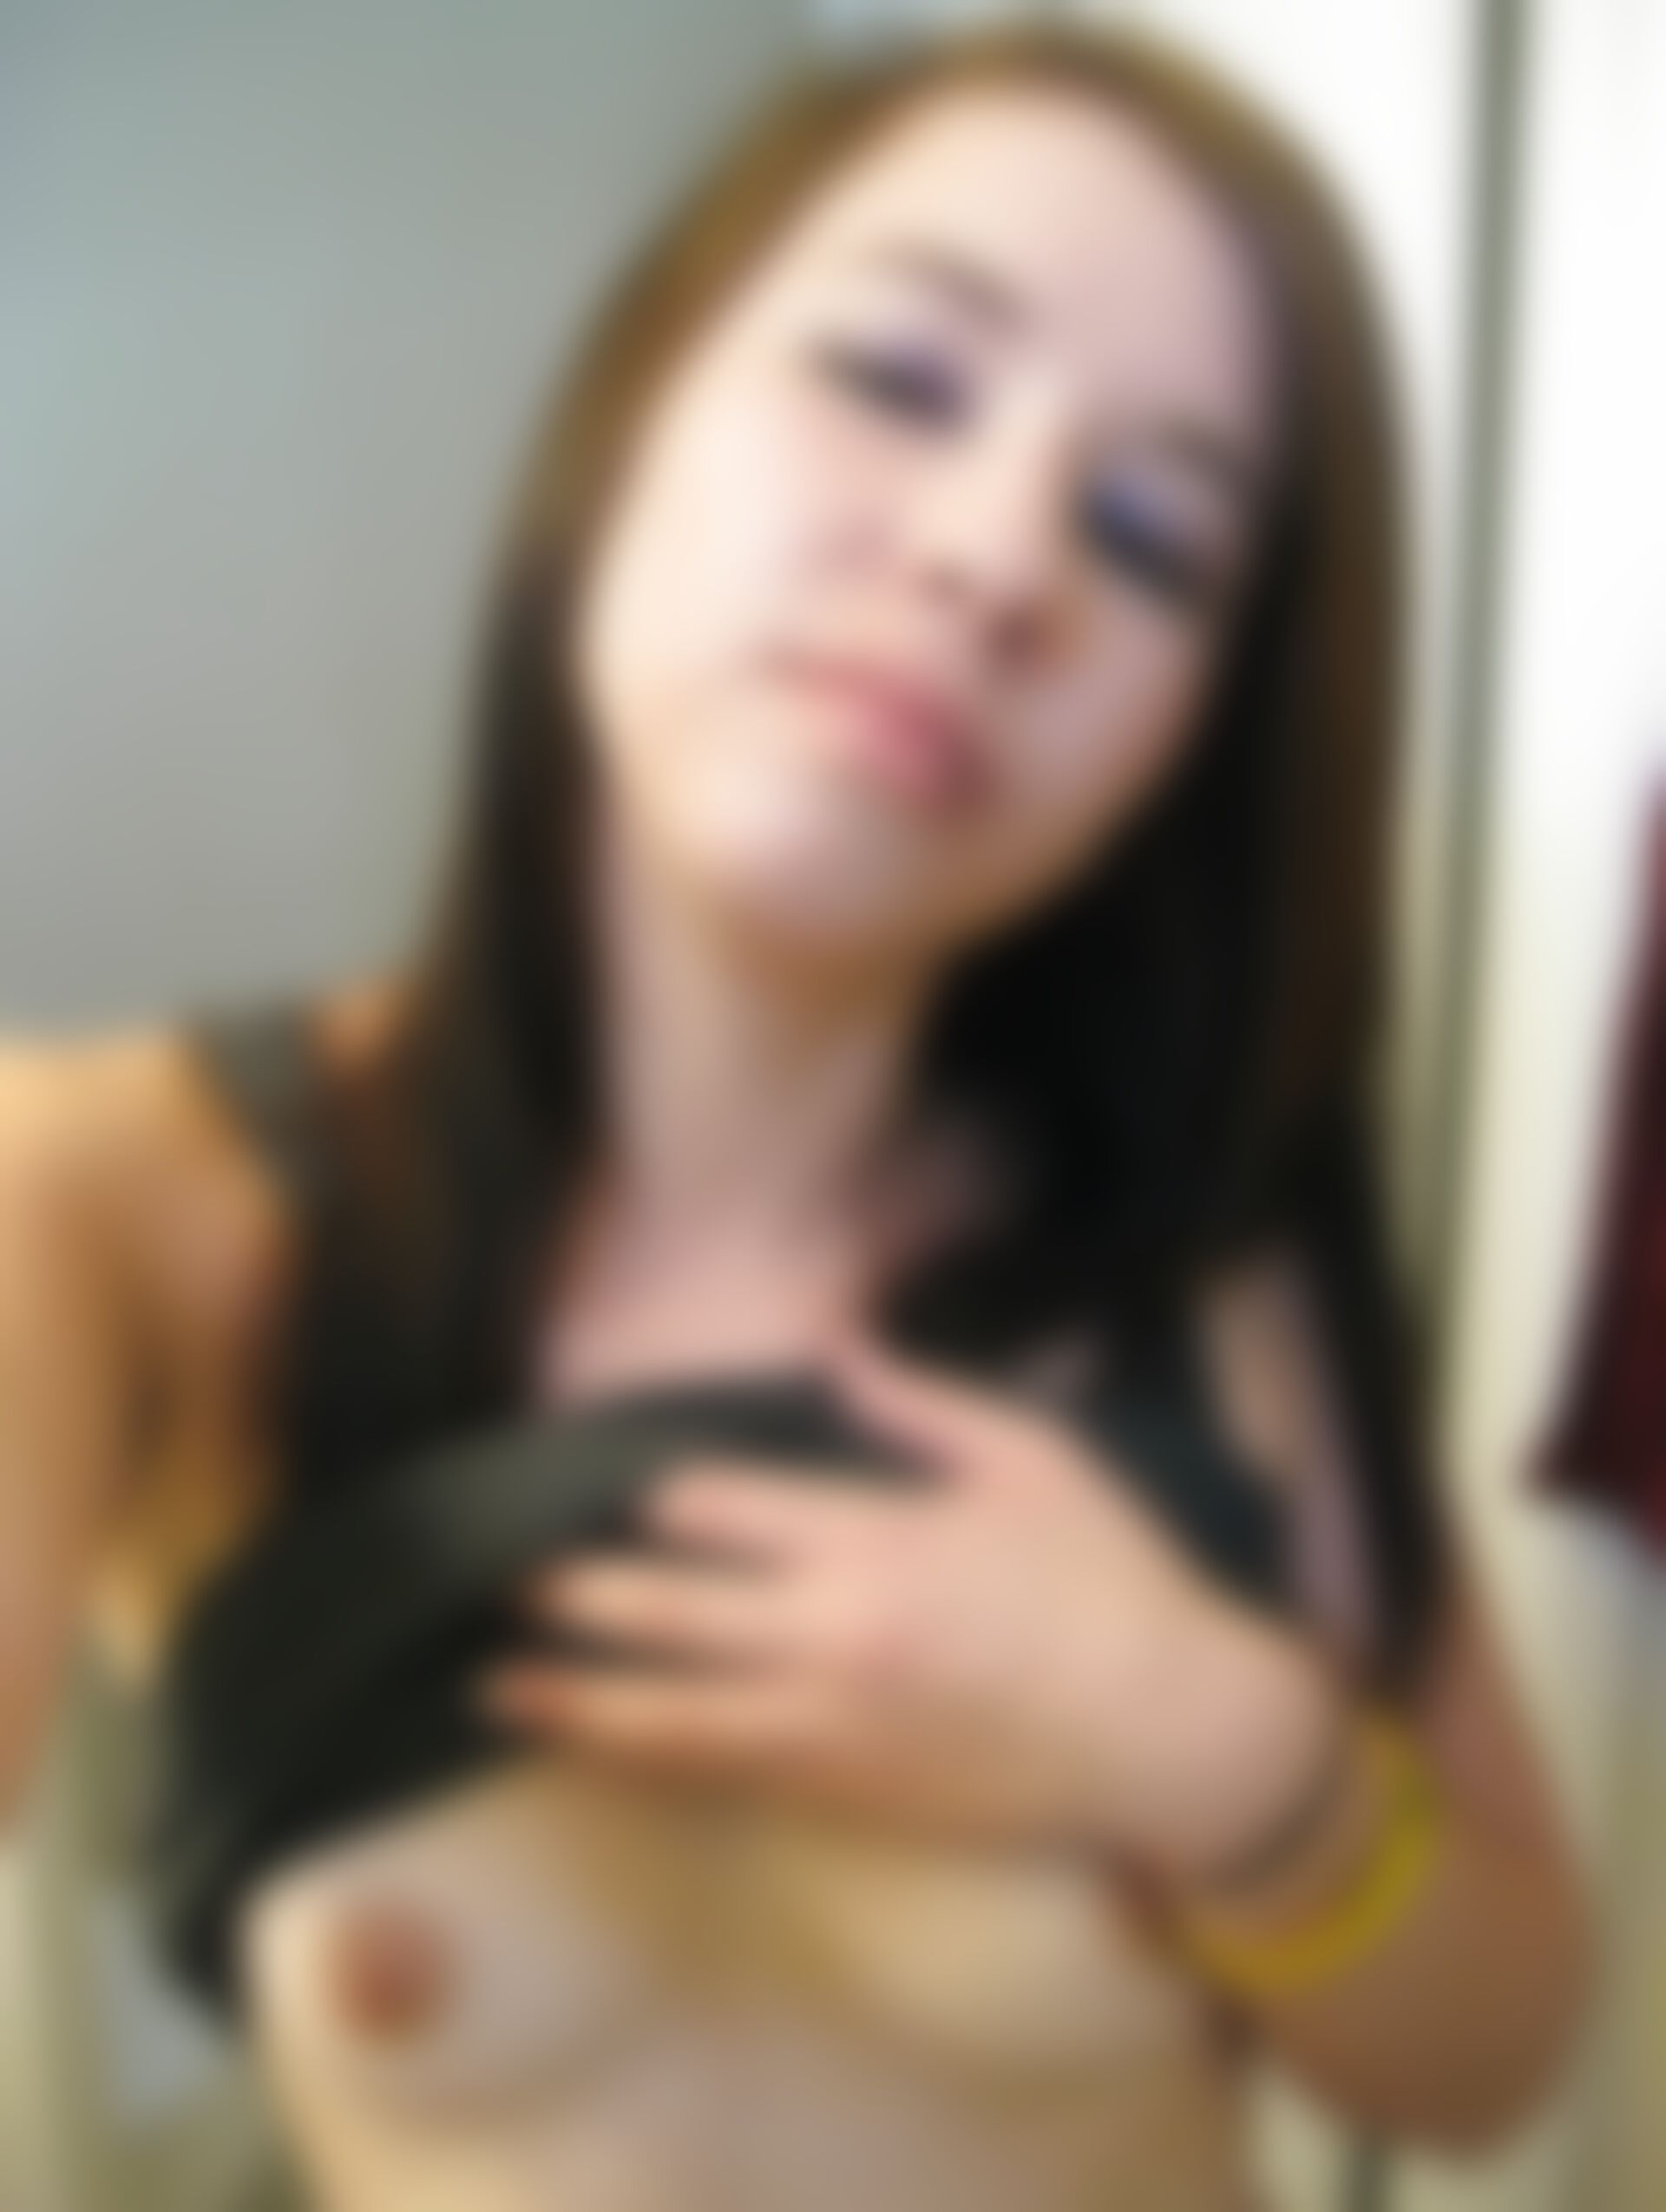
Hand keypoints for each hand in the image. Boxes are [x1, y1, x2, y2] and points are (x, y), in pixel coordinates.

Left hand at [477, 1325, 1341, 1874]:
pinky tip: (596, 1750)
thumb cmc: (1109, 1582)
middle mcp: (834, 1635)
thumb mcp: (1033, 1463)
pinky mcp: (844, 1795)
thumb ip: (922, 1406)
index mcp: (877, 1540)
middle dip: (575, 1593)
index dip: (654, 1497)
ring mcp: (831, 1728)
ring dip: (574, 1699)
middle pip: (668, 1612)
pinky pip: (720, 1778)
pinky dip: (646, 1762)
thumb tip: (834, 1348)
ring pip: (670, 1717)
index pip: (720, 1508)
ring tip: (495, 1686)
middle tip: (499, 1576)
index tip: (604, 1485)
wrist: (1169, 1735)